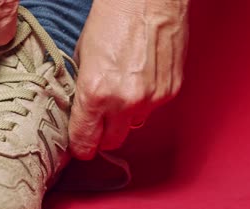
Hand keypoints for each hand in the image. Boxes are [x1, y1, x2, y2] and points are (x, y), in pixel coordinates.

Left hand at [69, 0, 188, 159]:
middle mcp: (124, 101)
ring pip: (133, 127)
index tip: (80, 147)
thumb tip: (81, 113)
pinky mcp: (170, 91)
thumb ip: (83, 92)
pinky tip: (138, 81)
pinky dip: (143, 103)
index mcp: (95, 93)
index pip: (85, 140)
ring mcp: (151, 98)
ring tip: (120, 93)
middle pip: (111, 142)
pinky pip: (151, 110)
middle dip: (102, 137)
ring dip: (124, 119)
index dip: (80, 147)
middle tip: (98, 125)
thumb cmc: (111, 20)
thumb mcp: (81, 58)